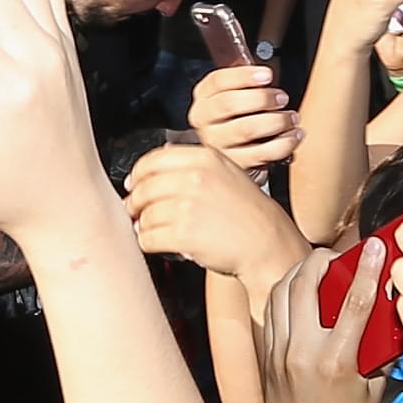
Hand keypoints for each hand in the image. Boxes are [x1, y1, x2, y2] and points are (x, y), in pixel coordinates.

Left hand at [126, 139, 310, 283]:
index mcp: (204, 158)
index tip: (134, 185)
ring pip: (144, 215)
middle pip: (144, 188)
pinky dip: (148, 243)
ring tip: (154, 230)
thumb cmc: (248, 212)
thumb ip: (192, 165)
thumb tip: (150, 170)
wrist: (267, 243)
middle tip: (137, 212)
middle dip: (136, 203)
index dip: (138, 175)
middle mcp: (195, 178)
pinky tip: (160, 243)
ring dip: (144, 225)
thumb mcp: (226, 173)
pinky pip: (148, 238)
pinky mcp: (183, 234)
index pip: (152, 160)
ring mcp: (188, 206)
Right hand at [187, 61, 303, 172]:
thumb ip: (248, 83)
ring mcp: (217, 145)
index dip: (244, 76)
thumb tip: (268, 75)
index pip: (218, 81)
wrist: (239, 156)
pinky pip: (261, 153)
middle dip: (261, 98)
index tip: (267, 75)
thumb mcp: (239, 96)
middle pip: (229, 103)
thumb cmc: (242, 119)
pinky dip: (284, 143)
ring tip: (291, 117)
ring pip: (246, 129)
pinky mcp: (235, 165)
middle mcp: (205, 122)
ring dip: (276, 121)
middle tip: (282, 98)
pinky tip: (293, 135)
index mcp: (204, 99)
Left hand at [255, 245, 389, 402]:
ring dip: (300, 274)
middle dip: (323, 260)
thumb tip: (389, 311)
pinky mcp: (265, 361)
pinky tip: (299, 296)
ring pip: (280, 293)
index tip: (377, 245)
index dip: (368, 266)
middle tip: (339, 256)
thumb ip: (383, 347)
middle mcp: (301, 354)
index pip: (355, 300)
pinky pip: (271, 314)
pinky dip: (284, 297)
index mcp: (336, 361)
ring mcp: (278, 356)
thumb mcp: (376, 388)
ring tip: (318, 269)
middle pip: (306, 283)